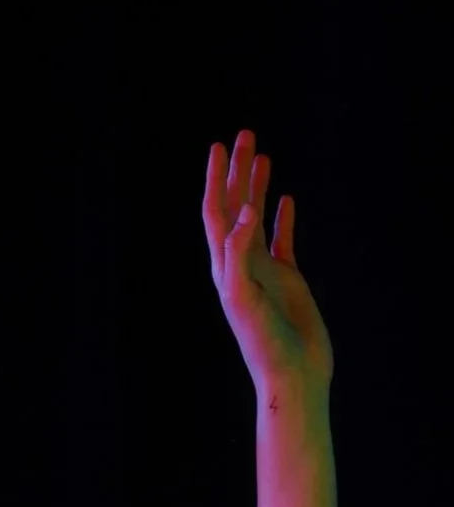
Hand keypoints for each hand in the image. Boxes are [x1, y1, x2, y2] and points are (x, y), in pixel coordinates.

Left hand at [203, 129, 333, 390]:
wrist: (292, 372)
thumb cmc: (264, 343)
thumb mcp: (246, 298)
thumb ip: (240, 258)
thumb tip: (243, 216)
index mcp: (224, 267)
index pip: (216, 214)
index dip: (217, 180)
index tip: (219, 147)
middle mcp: (239, 265)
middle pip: (235, 208)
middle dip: (237, 171)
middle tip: (244, 134)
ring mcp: (264, 270)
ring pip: (257, 218)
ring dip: (257, 187)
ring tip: (263, 154)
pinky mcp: (286, 279)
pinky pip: (282, 239)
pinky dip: (283, 217)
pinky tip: (285, 199)